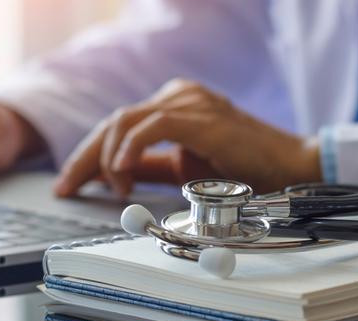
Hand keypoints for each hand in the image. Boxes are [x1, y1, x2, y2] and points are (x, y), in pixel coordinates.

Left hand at [54, 79, 321, 196]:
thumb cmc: (244, 169)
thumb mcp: (185, 170)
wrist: (290, 166)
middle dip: (85, 157)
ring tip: (114, 187)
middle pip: (114, 121)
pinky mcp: (201, 116)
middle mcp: (178, 96)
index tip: (69, 183)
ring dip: (109, 158)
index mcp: (174, 105)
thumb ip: (150, 169)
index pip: (118, 126)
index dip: (88, 155)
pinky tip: (122, 170)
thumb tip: (114, 178)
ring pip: (126, 121)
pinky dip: (131, 147)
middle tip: (67, 187)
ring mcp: (189, 102)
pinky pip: (152, 126)